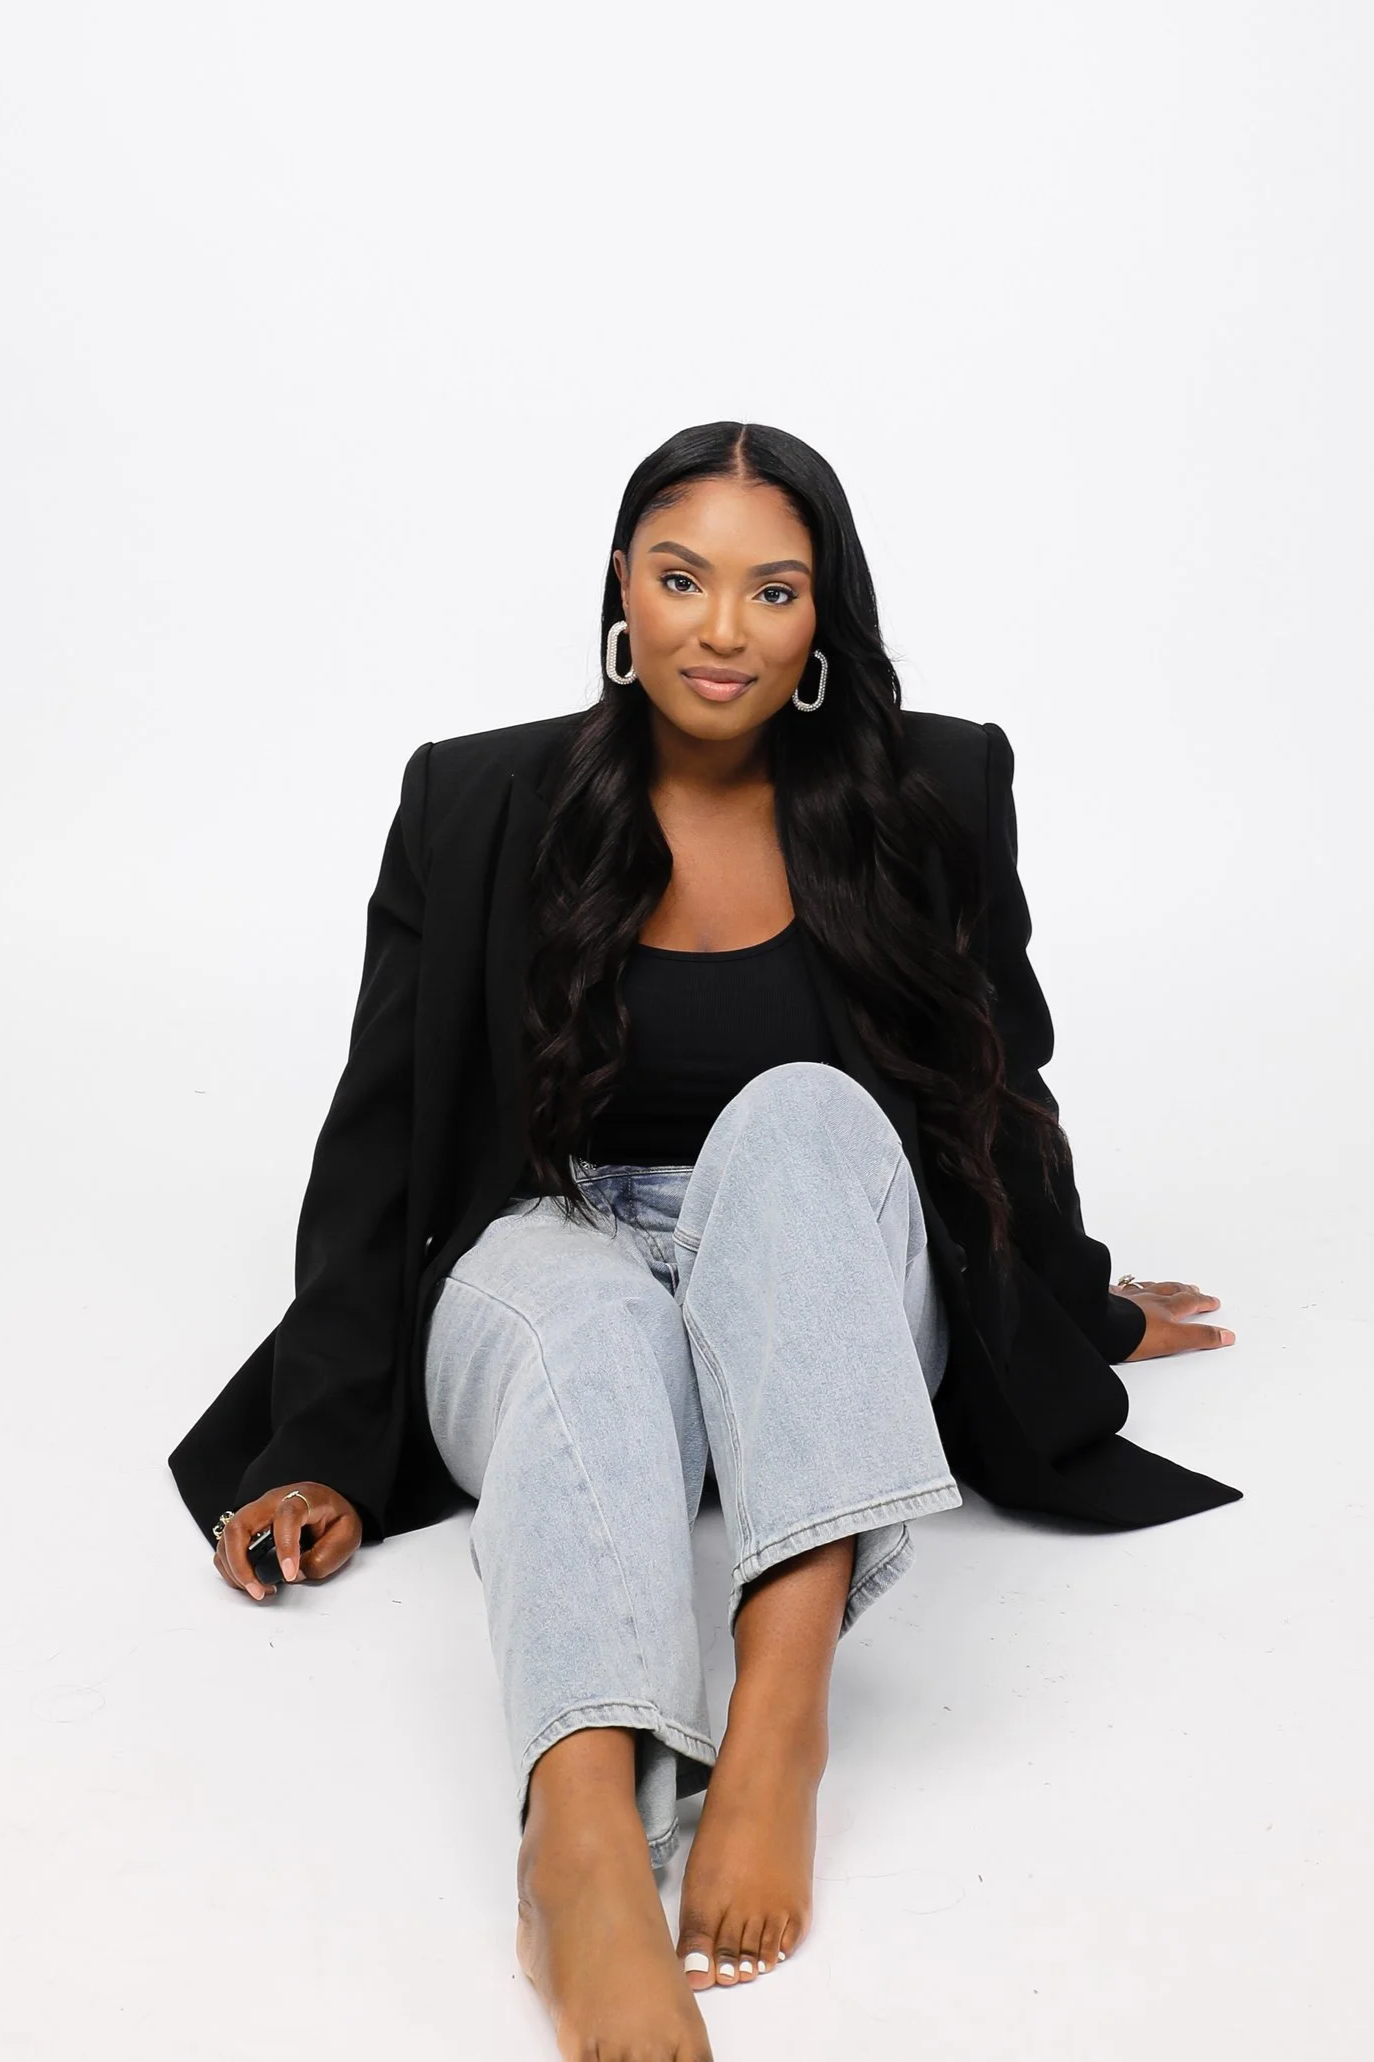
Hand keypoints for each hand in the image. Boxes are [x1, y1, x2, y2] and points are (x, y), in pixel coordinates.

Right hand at [212, 1482, 362, 1601]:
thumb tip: (294, 1574)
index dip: (286, 1547)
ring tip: (257, 1590)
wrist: (328, 1504)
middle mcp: (271, 1502)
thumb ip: (323, 1558)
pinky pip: (227, 1547)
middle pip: (240, 1525)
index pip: (286, 1516)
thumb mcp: (346, 1535)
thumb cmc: (335, 1517)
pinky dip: (231, 1569)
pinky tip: (250, 1583)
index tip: (290, 1574)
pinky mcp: (247, 1528)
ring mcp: (256, 1513)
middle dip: (241, 1563)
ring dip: (234, 1570)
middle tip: (258, 1589)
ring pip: (227, 1538)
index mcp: (302, 1498)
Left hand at [1115, 1280, 1235, 1361]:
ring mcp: (1128, 1297)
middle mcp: (1149, 1298)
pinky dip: (1127, 1289)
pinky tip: (1124, 1288)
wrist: (1099, 1326)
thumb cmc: (1133, 1335)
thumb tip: (1226, 1335)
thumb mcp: (1174, 1340)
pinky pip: (1121, 1289)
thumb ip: (1199, 1337)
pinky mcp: (1109, 1299)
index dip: (1203, 1302)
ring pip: (1148, 1287)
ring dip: (1160, 1286)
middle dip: (1185, 1290)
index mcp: (1166, 1308)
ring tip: (1166, 1285)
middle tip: (1194, 1288)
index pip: (1190, 1303)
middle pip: (1171, 1291)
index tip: (1213, 1301)